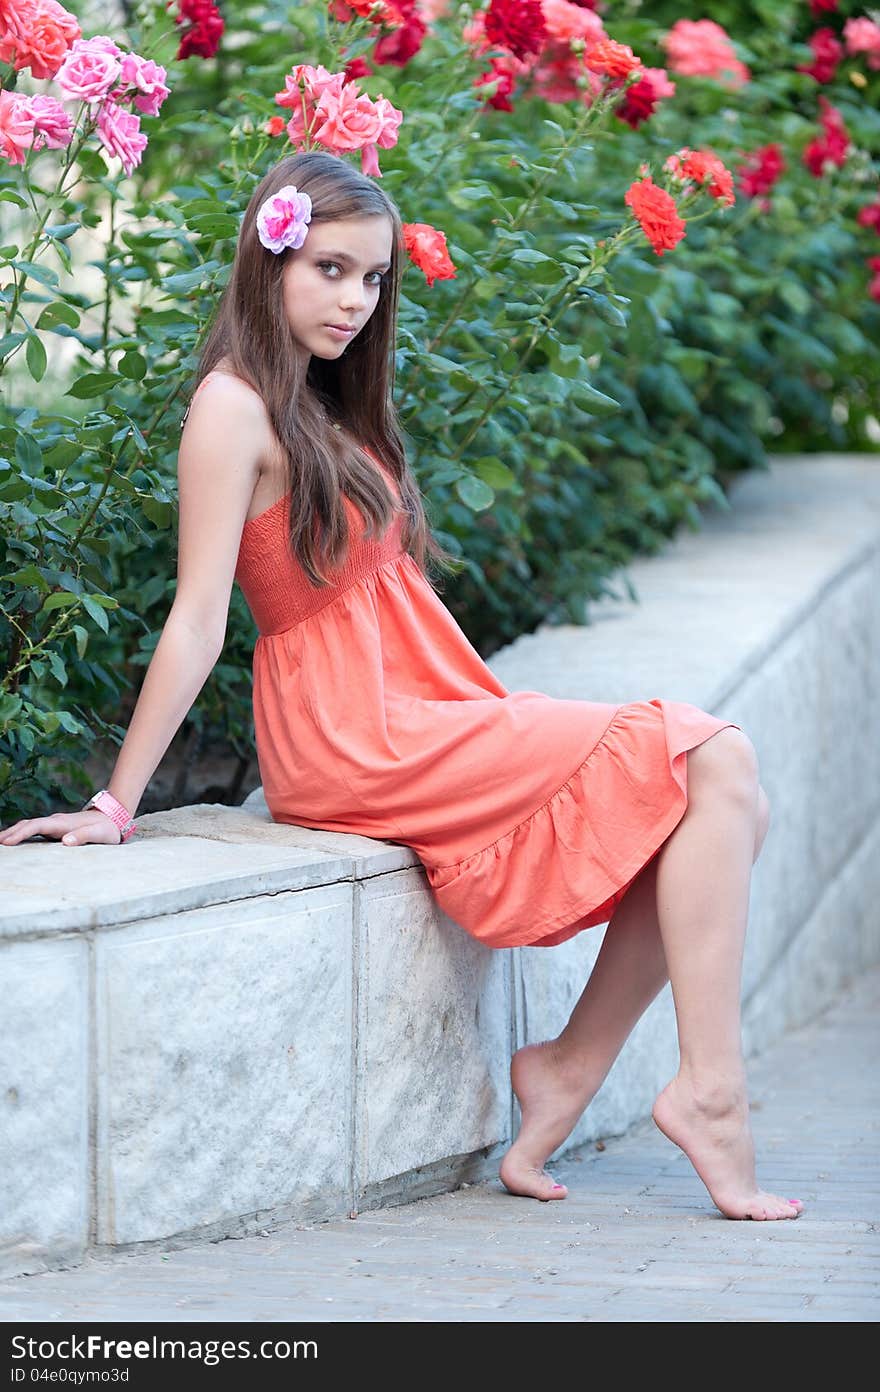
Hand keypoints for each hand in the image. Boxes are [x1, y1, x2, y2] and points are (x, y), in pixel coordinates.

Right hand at [0, 808, 122, 846]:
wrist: (113, 817)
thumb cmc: (107, 828)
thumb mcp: (99, 834)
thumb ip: (83, 836)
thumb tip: (65, 841)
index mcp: (62, 823)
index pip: (36, 826)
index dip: (20, 833)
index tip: (6, 841)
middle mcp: (55, 821)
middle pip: (27, 824)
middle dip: (10, 833)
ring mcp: (54, 824)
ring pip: (29, 826)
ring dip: (13, 832)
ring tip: (0, 842)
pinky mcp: (56, 828)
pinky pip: (34, 829)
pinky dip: (22, 833)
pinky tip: (15, 840)